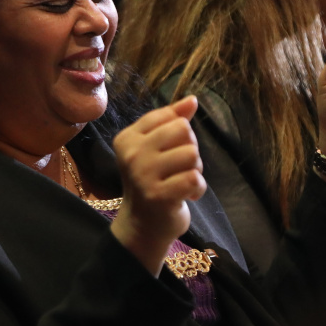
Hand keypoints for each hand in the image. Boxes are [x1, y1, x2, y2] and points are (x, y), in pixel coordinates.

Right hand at [111, 97, 206, 275]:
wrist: (143, 226)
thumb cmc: (153, 182)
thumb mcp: (157, 148)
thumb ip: (172, 120)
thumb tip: (192, 99)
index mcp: (128, 137)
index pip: (171, 116)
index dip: (180, 134)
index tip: (168, 152)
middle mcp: (132, 153)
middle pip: (184, 131)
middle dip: (190, 150)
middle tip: (177, 169)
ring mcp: (143, 175)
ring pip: (192, 154)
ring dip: (195, 170)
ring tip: (181, 182)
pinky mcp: (158, 196)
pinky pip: (195, 179)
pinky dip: (197, 189)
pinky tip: (185, 195)